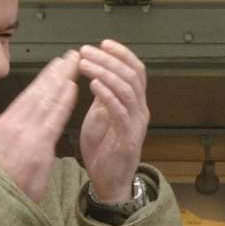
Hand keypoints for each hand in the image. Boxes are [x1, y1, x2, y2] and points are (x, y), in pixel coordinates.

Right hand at [0, 50, 80, 202]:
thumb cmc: (5, 182)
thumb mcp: (5, 150)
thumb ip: (19, 134)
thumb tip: (30, 122)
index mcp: (5, 125)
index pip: (28, 95)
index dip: (44, 78)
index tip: (55, 66)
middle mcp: (13, 124)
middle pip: (37, 91)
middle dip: (55, 71)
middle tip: (69, 56)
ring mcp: (25, 133)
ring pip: (46, 98)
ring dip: (62, 78)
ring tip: (74, 64)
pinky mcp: (37, 144)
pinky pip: (53, 117)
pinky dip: (63, 100)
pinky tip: (72, 87)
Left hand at [77, 40, 149, 201]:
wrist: (109, 182)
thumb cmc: (104, 150)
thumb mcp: (101, 116)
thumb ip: (104, 95)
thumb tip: (96, 72)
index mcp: (134, 103)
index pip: (135, 70)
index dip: (122, 54)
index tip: (104, 43)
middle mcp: (139, 111)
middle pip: (132, 75)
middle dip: (109, 59)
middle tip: (87, 50)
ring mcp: (135, 124)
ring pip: (127, 89)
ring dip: (104, 72)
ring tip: (85, 63)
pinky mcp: (127, 138)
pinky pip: (120, 111)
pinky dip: (106, 95)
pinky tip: (93, 85)